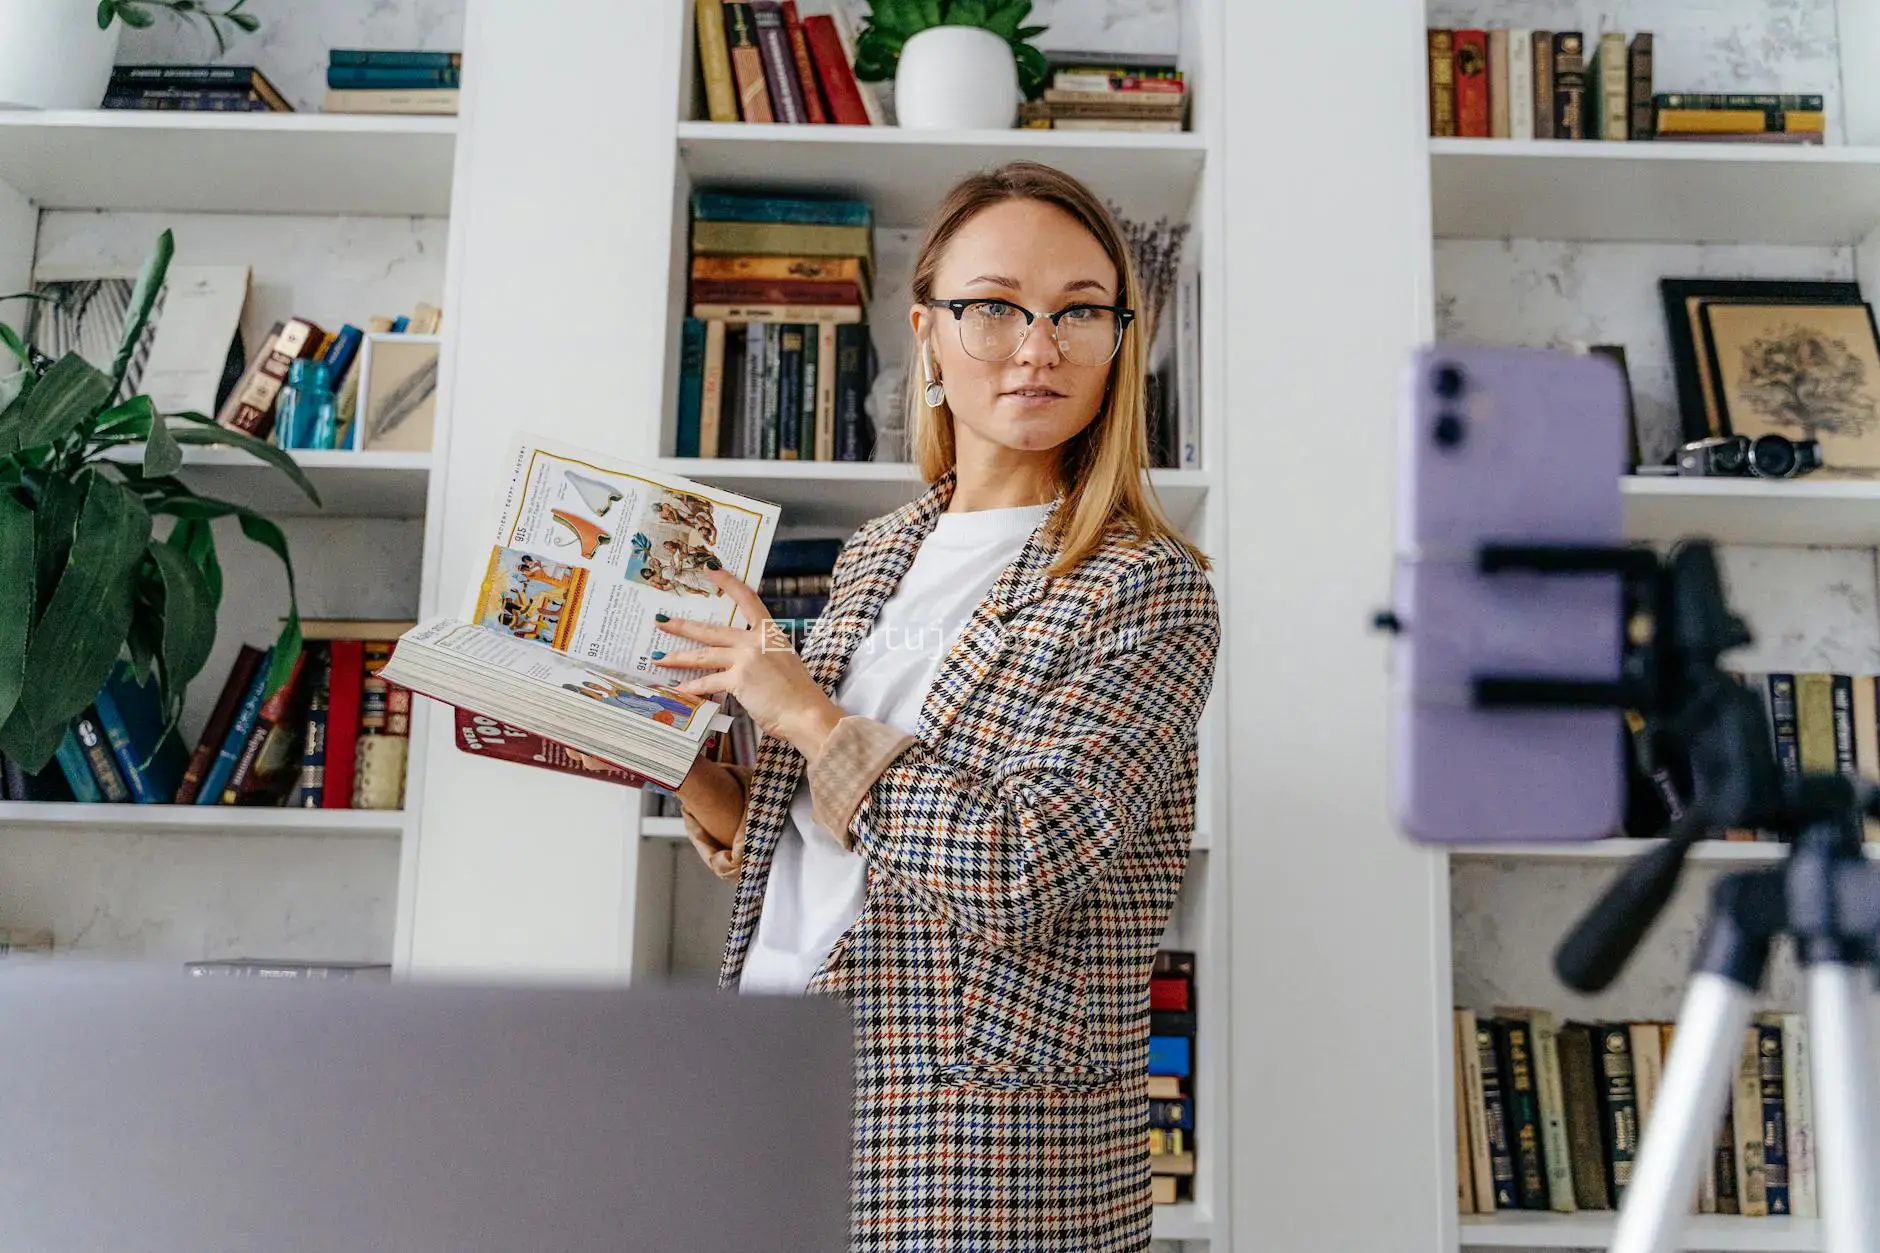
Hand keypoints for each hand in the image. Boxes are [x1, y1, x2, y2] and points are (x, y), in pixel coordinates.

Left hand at [652, 568, 842, 760]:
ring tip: (657, 657)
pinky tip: (679, 689)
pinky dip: (692, 687)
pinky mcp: (737, 680)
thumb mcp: (783, 661)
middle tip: (661, 621)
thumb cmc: (798, 693)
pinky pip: (707, 682)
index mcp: (770, 633)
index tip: (711, 569)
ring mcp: (745, 659)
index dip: (728, 582)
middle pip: (711, 630)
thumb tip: (745, 660)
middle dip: (683, 626)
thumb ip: (762, 654)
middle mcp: (755, 641)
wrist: (806, 712)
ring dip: (677, 657)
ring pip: (703, 655)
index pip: (747, 599)